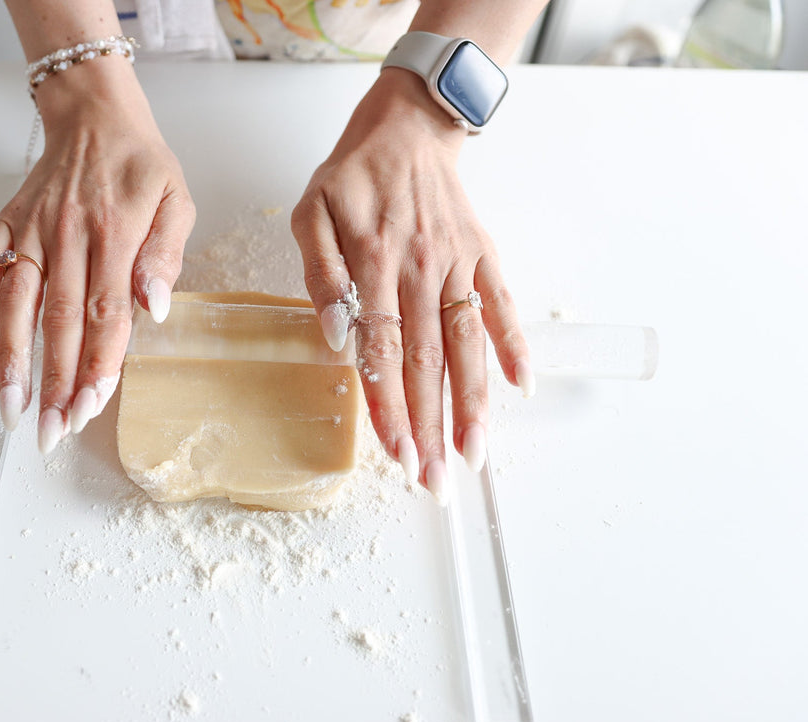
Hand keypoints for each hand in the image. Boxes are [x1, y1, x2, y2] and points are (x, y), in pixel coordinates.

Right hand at [0, 61, 194, 452]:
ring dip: (10, 361)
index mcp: (114, 235)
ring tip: (10, 410)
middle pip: (58, 321)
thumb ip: (165, 255)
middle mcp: (67, 237)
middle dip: (53, 382)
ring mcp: (31, 233)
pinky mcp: (7, 226)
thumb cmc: (141, 164)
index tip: (89, 408)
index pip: (105, 314)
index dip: (96, 365)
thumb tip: (155, 308)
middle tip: (50, 433)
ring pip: (15, 305)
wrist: (94, 115)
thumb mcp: (176, 200)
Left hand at [291, 69, 532, 494]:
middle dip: (430, 426)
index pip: (382, 350)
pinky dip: (514, 344)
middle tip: (432, 481)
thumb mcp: (312, 212)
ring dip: (471, 403)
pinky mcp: (483, 255)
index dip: (390, 406)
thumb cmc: (353, 178)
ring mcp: (457, 264)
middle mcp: (421, 270)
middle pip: (427, 362)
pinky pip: (501, 304)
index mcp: (374, 264)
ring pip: (466, 345)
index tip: (395, 453)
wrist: (407, 129)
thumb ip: (319, 272)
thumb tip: (336, 331)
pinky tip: (521, 387)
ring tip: (473, 454)